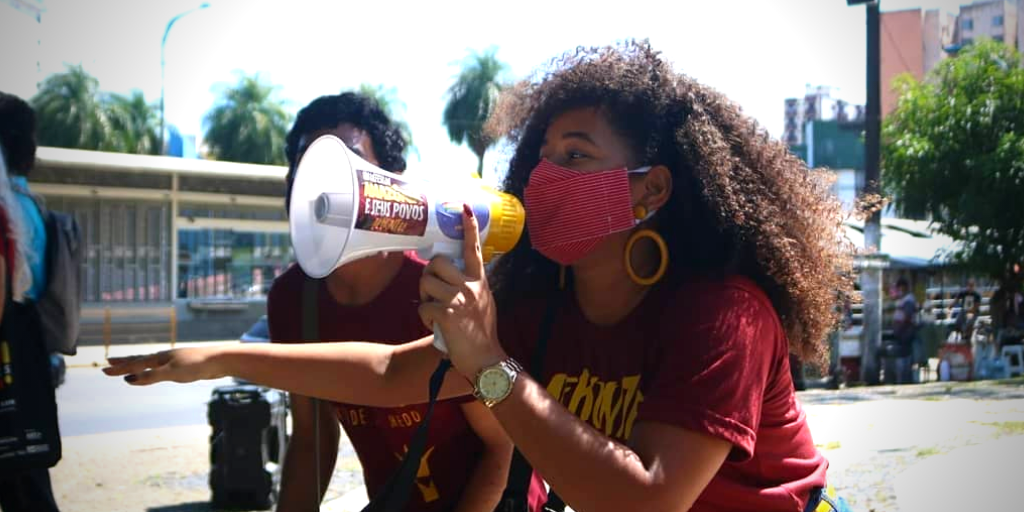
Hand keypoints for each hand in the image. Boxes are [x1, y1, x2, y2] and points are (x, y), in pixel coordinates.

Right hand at [102, 346, 226, 384]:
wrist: (220, 360)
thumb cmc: (197, 365)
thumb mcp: (171, 373)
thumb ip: (151, 376)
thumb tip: (129, 379)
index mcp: (160, 358)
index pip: (135, 364)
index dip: (120, 368)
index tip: (104, 369)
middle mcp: (165, 358)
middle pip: (140, 360)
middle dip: (124, 363)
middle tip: (109, 362)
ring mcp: (174, 361)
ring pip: (151, 363)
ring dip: (138, 365)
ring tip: (130, 366)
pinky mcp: (183, 366)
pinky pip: (162, 368)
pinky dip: (152, 370)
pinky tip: (156, 370)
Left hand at [419, 204, 506, 377]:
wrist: (486, 359)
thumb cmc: (482, 332)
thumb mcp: (484, 302)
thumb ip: (470, 287)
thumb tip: (453, 277)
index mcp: (480, 281)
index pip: (473, 249)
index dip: (468, 227)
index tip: (463, 208)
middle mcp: (470, 286)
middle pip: (437, 263)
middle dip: (428, 276)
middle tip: (433, 292)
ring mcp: (459, 299)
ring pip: (426, 283)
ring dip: (424, 297)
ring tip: (434, 310)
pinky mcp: (447, 314)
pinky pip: (422, 306)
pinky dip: (424, 317)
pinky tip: (435, 325)